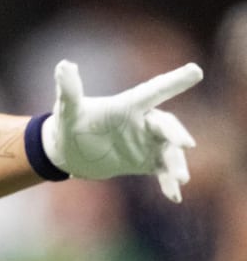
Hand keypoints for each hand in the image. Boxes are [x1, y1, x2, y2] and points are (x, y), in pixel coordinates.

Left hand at [42, 60, 202, 202]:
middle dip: (177, 133)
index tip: (196, 71)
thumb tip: (63, 65)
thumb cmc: (70, 123)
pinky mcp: (147, 162)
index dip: (174, 81)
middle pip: (167, 125)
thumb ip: (69, 89)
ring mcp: (148, 143)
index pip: (153, 90)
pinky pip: (164, 171)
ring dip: (177, 162)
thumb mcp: (68, 108)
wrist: (69, 152)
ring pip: (170, 150)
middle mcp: (143, 122)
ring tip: (180, 178)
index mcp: (128, 105)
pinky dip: (169, 182)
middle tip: (185, 144)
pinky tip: (174, 195)